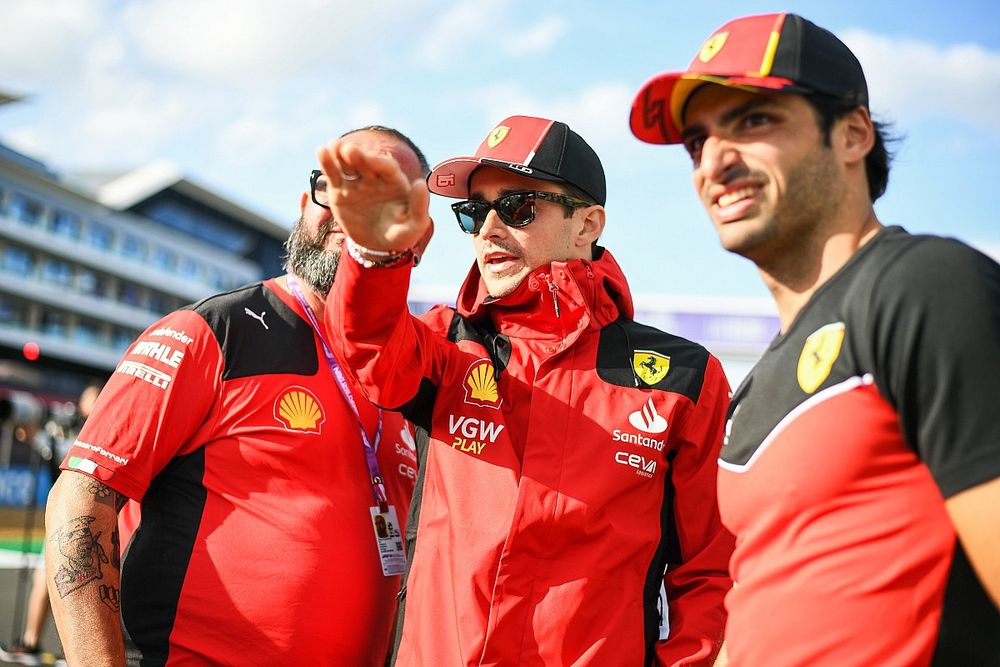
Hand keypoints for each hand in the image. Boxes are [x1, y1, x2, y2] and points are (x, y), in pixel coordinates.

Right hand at [316, 138, 432, 251]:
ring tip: (331, 146)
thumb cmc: (400, 234)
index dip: (378, 162)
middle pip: (366, 162)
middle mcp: (375, 178)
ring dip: (340, 154)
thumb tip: (420, 183)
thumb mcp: (414, 226)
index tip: (370, 159)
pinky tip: (321, 151)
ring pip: (348, 165)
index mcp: (395, 182)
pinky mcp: (340, 190)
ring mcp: (357, 182)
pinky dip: (327, 163)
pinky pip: (334, 175)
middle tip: (348, 150)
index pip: (387, 167)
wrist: (377, 247)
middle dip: (358, 156)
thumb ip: (419, 207)